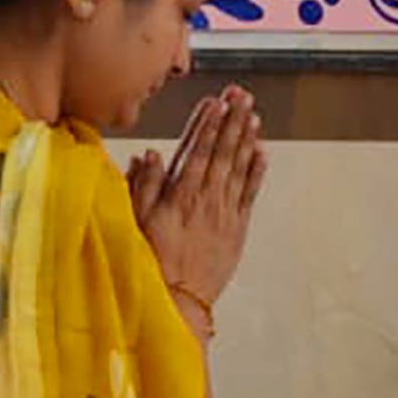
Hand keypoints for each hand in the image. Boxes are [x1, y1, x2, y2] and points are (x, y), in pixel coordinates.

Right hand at [133, 85, 267, 307]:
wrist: (178, 302)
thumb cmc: (150, 262)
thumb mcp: (135, 223)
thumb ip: (142, 187)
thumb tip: (149, 154)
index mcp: (179, 195)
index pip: (196, 150)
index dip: (207, 124)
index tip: (215, 101)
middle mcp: (206, 200)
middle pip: (222, 152)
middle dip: (232, 121)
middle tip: (241, 95)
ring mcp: (225, 213)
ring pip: (238, 168)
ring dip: (246, 138)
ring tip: (253, 114)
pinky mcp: (238, 228)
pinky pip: (250, 193)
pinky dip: (257, 171)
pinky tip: (262, 151)